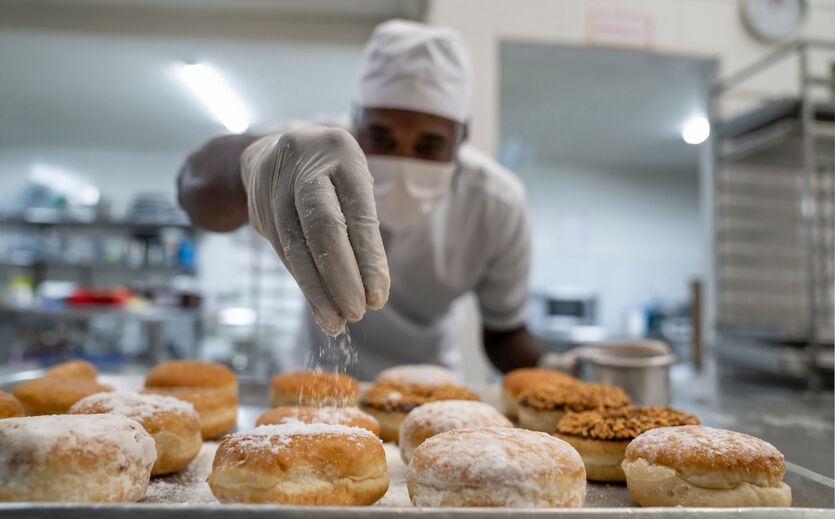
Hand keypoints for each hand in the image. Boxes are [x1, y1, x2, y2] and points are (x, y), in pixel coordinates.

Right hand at [241, 126, 389, 334]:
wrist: (273, 149)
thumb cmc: (332, 173)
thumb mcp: (354, 181)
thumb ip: (362, 226)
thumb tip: (371, 293)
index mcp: (341, 153)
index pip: (357, 212)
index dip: (368, 259)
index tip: (378, 297)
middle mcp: (303, 165)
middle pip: (321, 228)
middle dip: (339, 278)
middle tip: (357, 314)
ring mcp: (274, 185)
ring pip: (294, 246)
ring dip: (317, 292)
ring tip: (336, 322)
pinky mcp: (257, 207)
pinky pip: (283, 252)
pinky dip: (303, 283)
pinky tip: (319, 307)